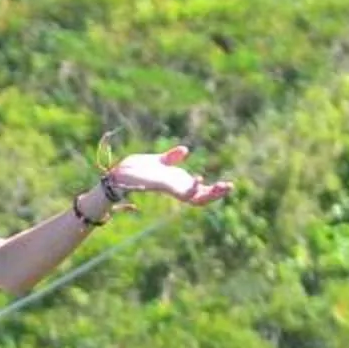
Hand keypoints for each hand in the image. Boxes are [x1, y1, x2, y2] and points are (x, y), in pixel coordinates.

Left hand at [106, 145, 232, 207]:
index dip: (213, 190)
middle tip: (230, 186)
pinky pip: (178, 191)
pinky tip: (199, 180)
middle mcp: (174, 189)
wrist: (118, 173)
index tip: (227, 184)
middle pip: (200, 197)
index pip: (199, 191)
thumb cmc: (136, 170)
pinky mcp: (162, 186)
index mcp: (176, 183)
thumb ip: (172, 158)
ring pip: (193, 198)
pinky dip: (190, 188)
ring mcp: (169, 189)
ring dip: (208, 193)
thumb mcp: (158, 161)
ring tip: (221, 187)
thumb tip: (185, 149)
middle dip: (216, 194)